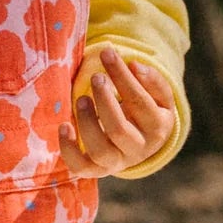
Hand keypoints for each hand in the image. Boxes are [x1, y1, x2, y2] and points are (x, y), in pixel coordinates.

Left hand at [59, 48, 176, 177]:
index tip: (107, 53)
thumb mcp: (159, 95)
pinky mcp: (96, 170)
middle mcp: (139, 149)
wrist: (142, 142)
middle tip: (96, 78)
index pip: (139, 102)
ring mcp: (116, 162)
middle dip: (105, 101)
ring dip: (87, 122)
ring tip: (81, 99)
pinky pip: (80, 167)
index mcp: (158, 128)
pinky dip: (68, 149)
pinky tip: (64, 126)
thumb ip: (151, 80)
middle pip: (119, 130)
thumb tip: (134, 65)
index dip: (122, 77)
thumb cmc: (147, 110)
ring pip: (99, 151)